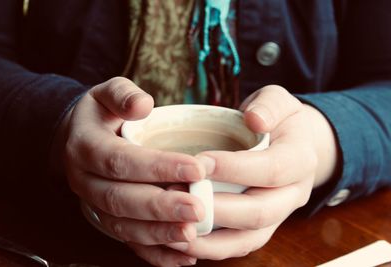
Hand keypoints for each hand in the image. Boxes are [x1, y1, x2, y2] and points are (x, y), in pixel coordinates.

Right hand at [57, 77, 206, 265]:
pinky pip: (127, 242)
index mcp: (85, 147)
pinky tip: (182, 257)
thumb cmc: (102, 115)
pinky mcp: (106, 220)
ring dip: (158, 234)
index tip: (196, 169)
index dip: (157, 166)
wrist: (79, 139)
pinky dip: (154, 254)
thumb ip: (123, 95)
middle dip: (160, 206)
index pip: (120, 160)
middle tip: (197, 208)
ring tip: (192, 234)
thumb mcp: (107, 94)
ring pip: (123, 227)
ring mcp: (93, 206)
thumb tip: (143, 105)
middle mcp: (85, 182)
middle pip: (120, 200)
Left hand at [164, 85, 338, 259]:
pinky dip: (210, 248)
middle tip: (181, 198)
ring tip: (174, 229)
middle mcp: (293, 194)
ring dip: (210, 238)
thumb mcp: (278, 101)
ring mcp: (277, 216)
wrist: (290, 145)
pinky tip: (182, 241)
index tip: (200, 162)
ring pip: (247, 239)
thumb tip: (255, 120)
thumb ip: (269, 105)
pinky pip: (237, 246)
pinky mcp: (260, 229)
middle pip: (260, 212)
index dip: (235, 168)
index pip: (271, 169)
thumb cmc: (277, 121)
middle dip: (218, 208)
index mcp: (300, 160)